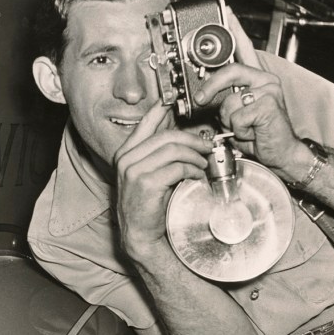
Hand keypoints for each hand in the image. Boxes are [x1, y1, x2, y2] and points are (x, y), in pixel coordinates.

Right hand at [113, 100, 211, 259]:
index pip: (147, 123)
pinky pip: (178, 168)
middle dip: (192, 139)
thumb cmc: (147, 206)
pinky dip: (193, 171)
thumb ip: (159, 155)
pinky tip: (197, 178)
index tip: (176, 99)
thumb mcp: (148, 175)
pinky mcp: (147, 183)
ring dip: (195, 156)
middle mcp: (127, 159)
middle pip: (167, 136)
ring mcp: (135, 170)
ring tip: (203, 165)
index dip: (162, 109)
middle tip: (208, 146)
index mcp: (126, 153)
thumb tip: (183, 138)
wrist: (139, 235)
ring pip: (174, 150)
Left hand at [192, 10, 307, 182]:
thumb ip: (224, 99)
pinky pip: (238, 116)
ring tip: (244, 128)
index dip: (234, 29)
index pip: (244, 48)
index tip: (226, 11)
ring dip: (230, 121)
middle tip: (201, 100)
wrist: (282, 153)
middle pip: (229, 72)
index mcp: (257, 79)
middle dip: (210, 89)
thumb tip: (203, 94)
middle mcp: (265, 80)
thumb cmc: (260, 134)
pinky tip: (252, 133)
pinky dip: (239, 131)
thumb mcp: (236, 114)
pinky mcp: (269, 105)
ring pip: (230, 101)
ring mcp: (269, 90)